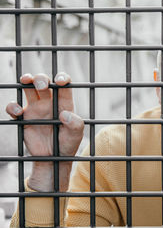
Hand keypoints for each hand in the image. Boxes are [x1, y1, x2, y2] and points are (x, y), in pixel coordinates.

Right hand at [6, 72, 83, 191]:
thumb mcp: (76, 135)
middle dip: (41, 78)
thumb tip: (65, 115)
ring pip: (28, 88)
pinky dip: (12, 106)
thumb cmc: (68, 144)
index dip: (62, 78)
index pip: (64, 85)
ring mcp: (36, 108)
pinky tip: (18, 112)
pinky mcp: (24, 118)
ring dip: (26, 81)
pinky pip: (14, 107)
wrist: (53, 158)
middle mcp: (50, 102)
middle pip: (44, 82)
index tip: (60, 81)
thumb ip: (75, 124)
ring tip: (26, 82)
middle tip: (42, 85)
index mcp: (64, 103)